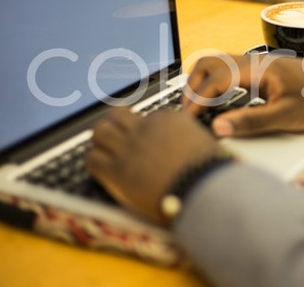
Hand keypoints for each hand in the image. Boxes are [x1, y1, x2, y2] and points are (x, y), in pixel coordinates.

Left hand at [85, 107, 222, 224]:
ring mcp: (130, 147)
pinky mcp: (117, 170)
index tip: (148, 141)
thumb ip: (192, 141)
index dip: (145, 129)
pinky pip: (91, 158)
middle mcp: (146, 127)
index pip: (147, 116)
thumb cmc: (212, 172)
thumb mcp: (206, 145)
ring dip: (102, 142)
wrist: (204, 189)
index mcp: (170, 119)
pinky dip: (95, 164)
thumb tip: (193, 147)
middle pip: (116, 115)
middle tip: (117, 140)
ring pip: (99, 131)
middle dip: (115, 126)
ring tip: (106, 154)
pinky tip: (103, 173)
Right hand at [183, 54, 303, 136]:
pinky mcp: (260, 69)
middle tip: (188, 114)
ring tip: (198, 108)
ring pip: (217, 64)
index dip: (197, 101)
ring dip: (202, 83)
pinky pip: (228, 69)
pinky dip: (214, 82)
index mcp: (256, 68)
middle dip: (192, 87)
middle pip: (208, 63)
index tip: (189, 120)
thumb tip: (219, 128)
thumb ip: (251, 122)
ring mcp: (255, 62)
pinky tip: (217, 101)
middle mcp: (252, 59)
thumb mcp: (285, 116)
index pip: (214, 80)